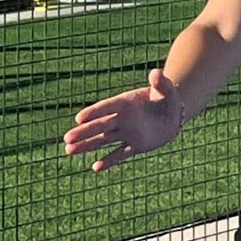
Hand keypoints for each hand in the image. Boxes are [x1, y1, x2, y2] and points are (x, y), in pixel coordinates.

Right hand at [62, 68, 183, 171]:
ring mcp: (126, 132)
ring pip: (103, 140)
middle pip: (99, 126)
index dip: (93, 112)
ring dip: (87, 145)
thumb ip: (160, 82)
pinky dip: (109, 161)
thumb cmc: (168, 97)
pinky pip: (120, 154)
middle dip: (84, 132)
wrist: (174, 114)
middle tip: (67, 138)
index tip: (79, 118)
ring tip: (68, 150)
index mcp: (126, 102)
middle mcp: (122, 118)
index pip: (106, 107)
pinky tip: (96, 168)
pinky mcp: (135, 145)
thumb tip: (156, 73)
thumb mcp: (167, 88)